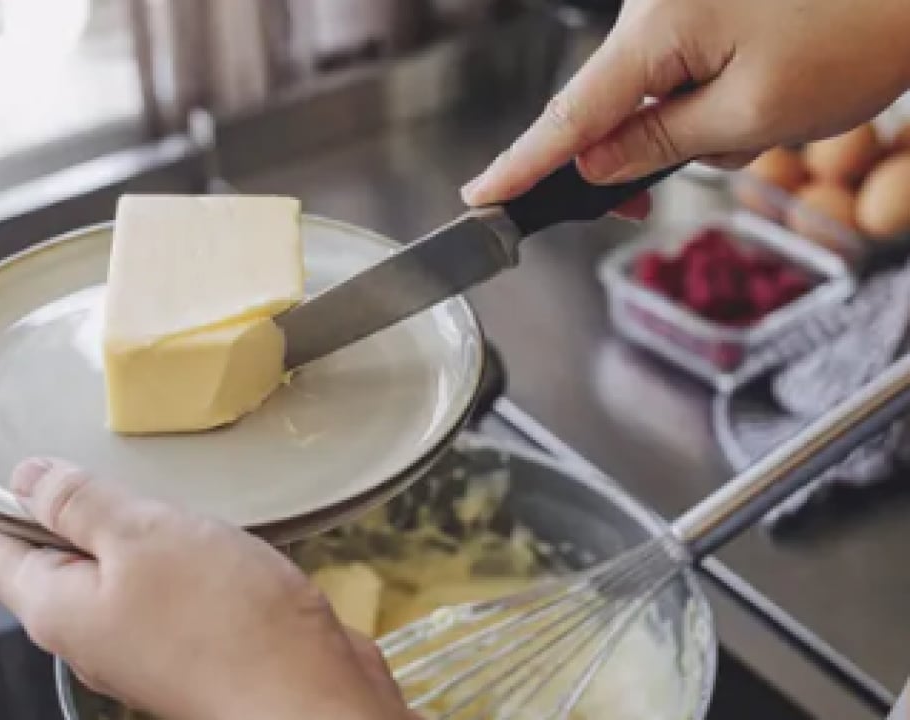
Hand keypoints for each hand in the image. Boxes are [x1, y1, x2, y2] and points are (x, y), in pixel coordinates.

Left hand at [0, 458, 412, 719]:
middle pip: (41, 563)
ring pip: (103, 571)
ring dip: (108, 524)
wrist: (307, 697)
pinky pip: (155, 584)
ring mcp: (139, 639)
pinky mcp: (188, 640)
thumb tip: (26, 478)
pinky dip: (156, 547)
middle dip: (42, 508)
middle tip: (52, 449)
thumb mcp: (141, 536)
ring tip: (121, 472)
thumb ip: (79, 503)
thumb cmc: (224, 624)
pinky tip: (184, 519)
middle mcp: (90, 630)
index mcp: (57, 608)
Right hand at [462, 0, 909, 211]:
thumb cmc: (856, 31)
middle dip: (634, 158)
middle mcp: (653, 8)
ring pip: (650, 98)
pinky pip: (678, 72)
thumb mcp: (754, 114)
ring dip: (689, 129)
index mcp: (656, 29)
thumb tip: (594, 164)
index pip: (570, 115)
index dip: (523, 165)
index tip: (480, 196)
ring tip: (762, 120)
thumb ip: (661, 144)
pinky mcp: (702, 7)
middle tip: (644, 205)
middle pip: (606, 108)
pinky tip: (760, 98)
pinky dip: (706, 101)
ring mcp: (677, 5)